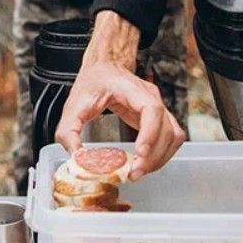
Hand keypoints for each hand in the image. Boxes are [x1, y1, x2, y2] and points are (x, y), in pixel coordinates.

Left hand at [55, 11, 184, 180]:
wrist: (103, 69)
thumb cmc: (92, 83)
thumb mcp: (73, 105)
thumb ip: (69, 132)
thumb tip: (78, 159)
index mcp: (131, 89)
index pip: (152, 109)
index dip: (150, 133)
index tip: (140, 153)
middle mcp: (151, 97)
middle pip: (166, 128)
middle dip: (153, 156)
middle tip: (134, 173)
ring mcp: (158, 107)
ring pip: (173, 136)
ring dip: (160, 158)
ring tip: (139, 172)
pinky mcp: (159, 118)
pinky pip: (171, 138)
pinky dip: (162, 154)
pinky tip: (146, 163)